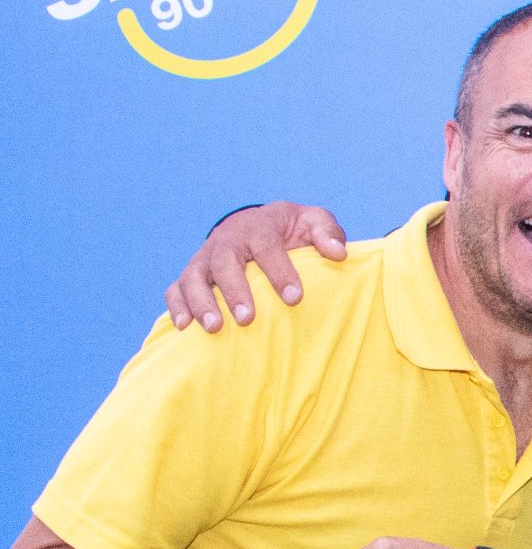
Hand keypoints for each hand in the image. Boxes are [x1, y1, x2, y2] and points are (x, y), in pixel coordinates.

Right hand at [166, 202, 348, 331]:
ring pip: (194, 277)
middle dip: (235, 290)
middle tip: (246, 318)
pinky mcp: (191, 275)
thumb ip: (327, 232)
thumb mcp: (312, 221)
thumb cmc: (291, 230)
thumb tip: (338, 254)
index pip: (268, 247)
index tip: (295, 297)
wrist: (257, 226)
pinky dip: (177, 306)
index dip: (280, 271)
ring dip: (201, 302)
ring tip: (215, 327)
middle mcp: (227, 242)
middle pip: (224, 262)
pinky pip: (176, 289)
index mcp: (258, 228)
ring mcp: (205, 259)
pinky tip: (184, 327)